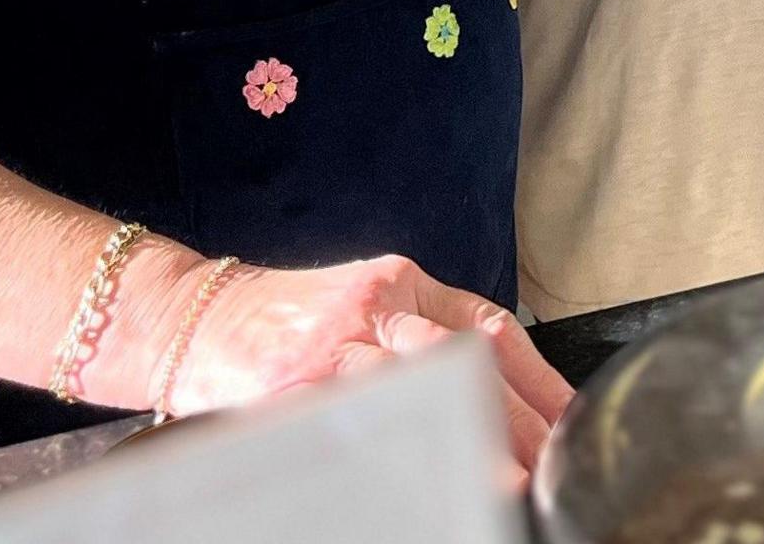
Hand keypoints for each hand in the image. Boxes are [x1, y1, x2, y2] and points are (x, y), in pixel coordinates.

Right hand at [172, 255, 574, 485]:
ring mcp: (332, 352)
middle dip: (517, 420)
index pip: (490, 329)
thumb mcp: (364, 297)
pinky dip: (396, 456)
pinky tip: (426, 481)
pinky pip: (358, 426)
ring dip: (470, 440)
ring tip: (509, 482)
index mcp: (399, 282)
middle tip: (554, 463)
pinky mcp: (293, 391)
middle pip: (465, 366)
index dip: (539, 382)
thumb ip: (427, 328)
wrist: (191, 319)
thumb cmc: (286, 317)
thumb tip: (505, 384)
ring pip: (419, 394)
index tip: (571, 424)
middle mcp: (371, 310)